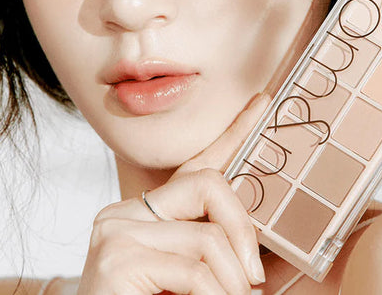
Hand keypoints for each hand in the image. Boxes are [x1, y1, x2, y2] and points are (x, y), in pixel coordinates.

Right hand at [76, 93, 269, 294]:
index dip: (234, 133)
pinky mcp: (118, 258)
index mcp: (148, 214)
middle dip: (243, 228)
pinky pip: (195, 270)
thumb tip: (264, 248)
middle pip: (208, 184)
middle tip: (254, 278)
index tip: (262, 104)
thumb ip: (216, 253)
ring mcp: (117, 231)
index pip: (196, 165)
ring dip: (234, 284)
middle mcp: (126, 212)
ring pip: (208, 236)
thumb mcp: (190, 278)